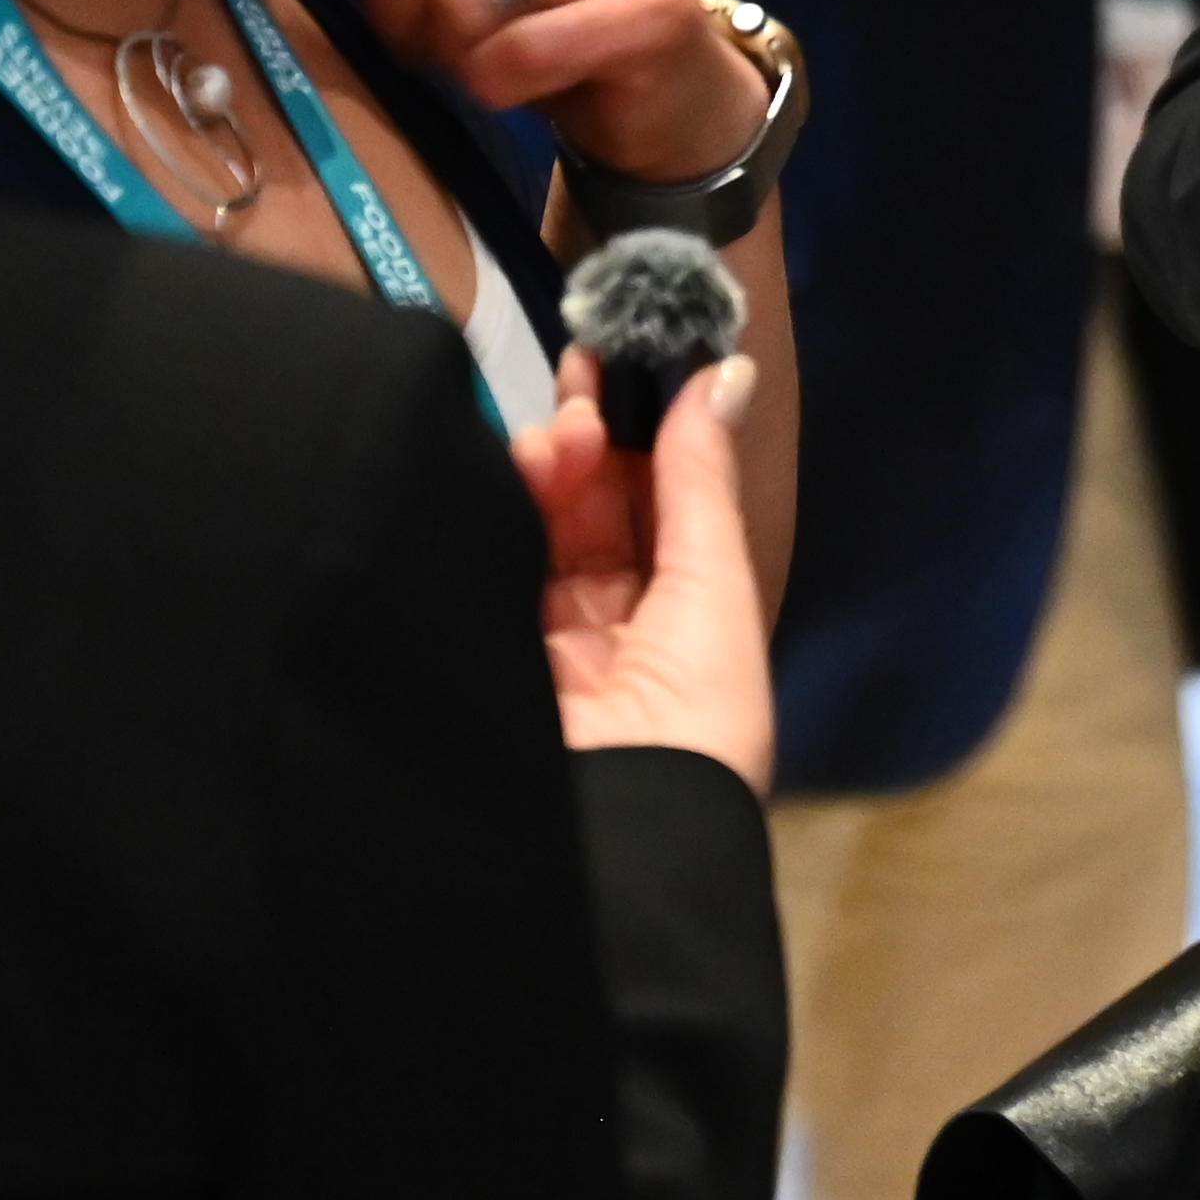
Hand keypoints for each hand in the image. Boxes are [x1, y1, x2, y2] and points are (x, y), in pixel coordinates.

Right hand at [516, 349, 774, 790]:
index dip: (639, 441)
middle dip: (586, 443)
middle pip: (582, 517)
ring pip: (528, 534)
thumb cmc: (695, 716)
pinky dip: (495, 512)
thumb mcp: (714, 591)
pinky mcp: (471, 655)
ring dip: (547, 468)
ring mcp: (530, 650)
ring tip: (562, 432)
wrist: (616, 834)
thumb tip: (728, 372)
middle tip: (583, 378)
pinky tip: (519, 465)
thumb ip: (703, 483)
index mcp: (671, 631)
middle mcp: (600, 639)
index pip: (646, 516)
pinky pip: (478, 567)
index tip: (626, 365)